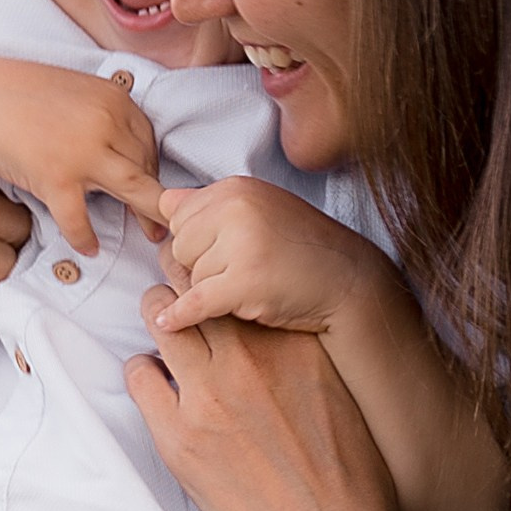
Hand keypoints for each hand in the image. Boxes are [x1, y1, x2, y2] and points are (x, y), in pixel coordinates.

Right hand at [0, 56, 164, 255]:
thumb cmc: (17, 96)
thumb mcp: (74, 92)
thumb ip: (101, 112)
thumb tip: (121, 143)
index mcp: (113, 98)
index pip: (149, 141)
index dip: (153, 169)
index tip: (152, 187)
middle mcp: (106, 121)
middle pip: (147, 167)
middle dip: (157, 197)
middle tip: (163, 222)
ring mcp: (84, 151)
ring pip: (134, 191)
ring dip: (147, 218)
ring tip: (152, 238)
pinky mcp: (57, 178)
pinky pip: (81, 218)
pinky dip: (86, 237)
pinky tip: (90, 247)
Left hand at [126, 293, 483, 510]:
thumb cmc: (351, 482)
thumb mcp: (339, 397)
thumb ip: (301, 357)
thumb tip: (268, 336)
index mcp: (296, 344)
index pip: (239, 282)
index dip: (220, 282)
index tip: (214, 290)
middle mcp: (252, 357)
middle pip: (195, 290)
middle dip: (185, 293)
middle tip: (180, 308)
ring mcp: (210, 394)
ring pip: (161, 321)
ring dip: (161, 326)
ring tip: (167, 345)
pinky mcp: (179, 436)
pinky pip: (140, 375)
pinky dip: (145, 375)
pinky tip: (161, 391)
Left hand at [154, 178, 387, 334]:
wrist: (347, 281)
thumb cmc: (302, 249)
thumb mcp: (259, 209)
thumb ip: (211, 205)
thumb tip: (163, 201)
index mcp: (236, 188)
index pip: (178, 217)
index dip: (196, 241)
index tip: (223, 252)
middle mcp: (236, 209)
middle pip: (178, 247)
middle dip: (200, 265)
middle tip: (239, 272)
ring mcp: (241, 245)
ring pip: (188, 277)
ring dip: (210, 289)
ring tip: (249, 285)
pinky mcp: (244, 283)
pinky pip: (194, 302)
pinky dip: (181, 316)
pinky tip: (169, 321)